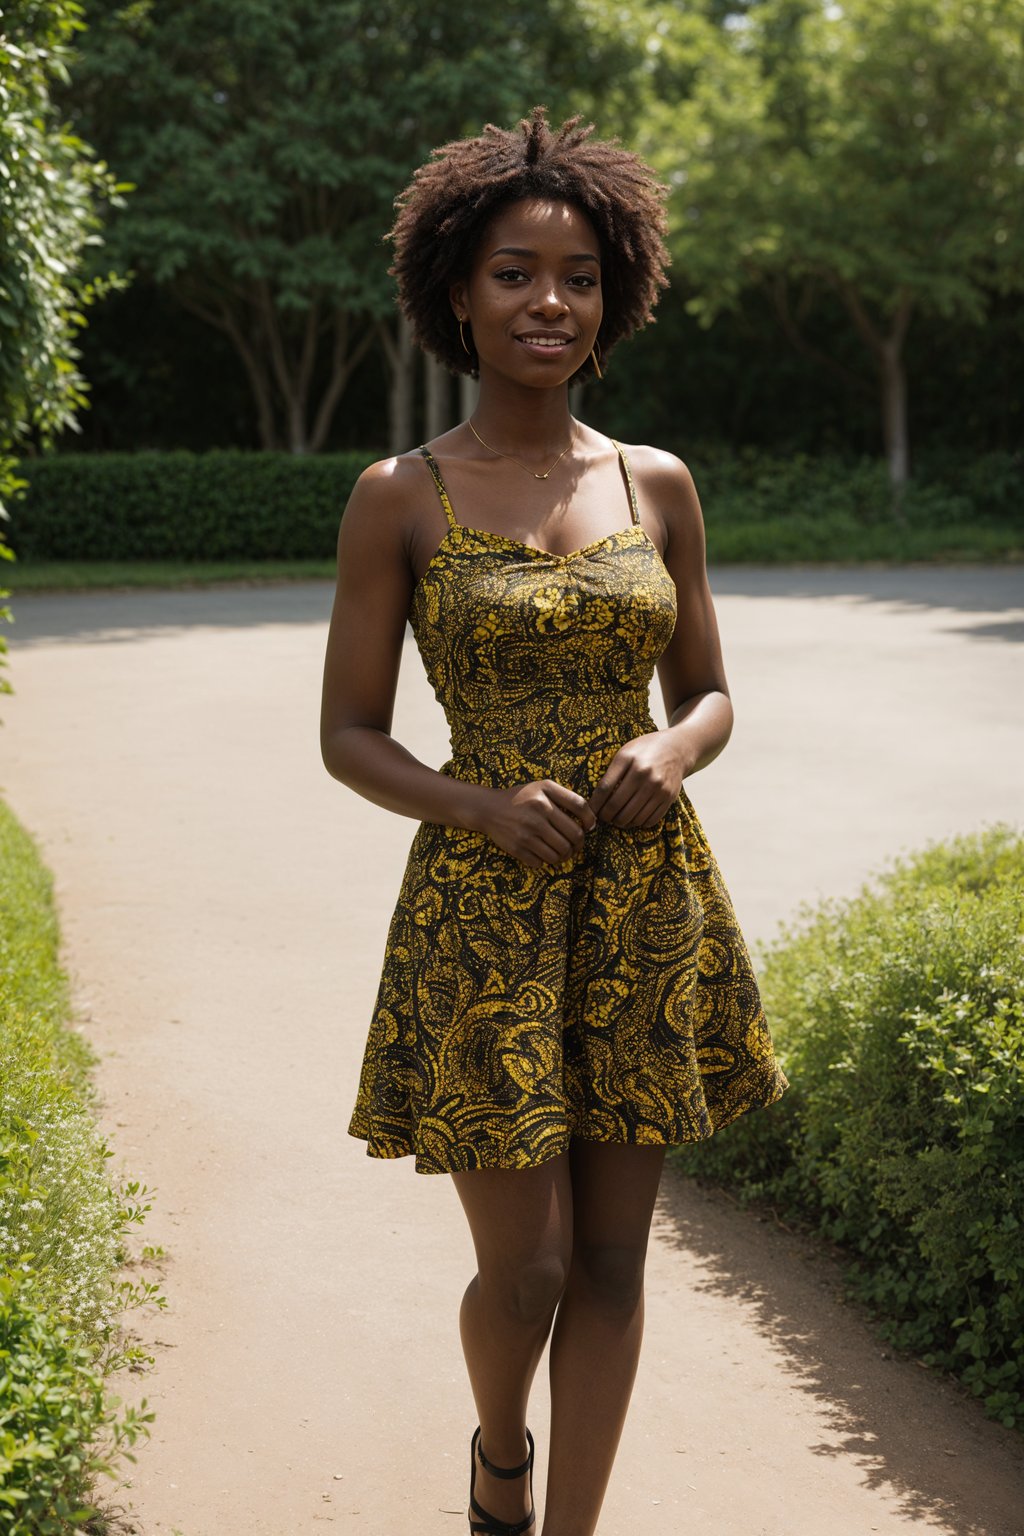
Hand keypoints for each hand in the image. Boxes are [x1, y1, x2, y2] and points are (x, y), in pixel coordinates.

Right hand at [477, 779, 596, 867]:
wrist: (489, 809)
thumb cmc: (522, 798)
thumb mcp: (543, 787)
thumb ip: (567, 798)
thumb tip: (590, 823)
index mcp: (545, 794)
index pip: (581, 808)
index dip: (590, 820)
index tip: (589, 827)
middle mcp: (537, 813)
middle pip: (574, 836)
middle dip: (579, 843)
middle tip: (576, 844)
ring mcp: (527, 832)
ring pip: (561, 853)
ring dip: (566, 855)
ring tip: (563, 851)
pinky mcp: (518, 848)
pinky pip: (542, 862)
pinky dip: (546, 861)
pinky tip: (544, 853)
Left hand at [587, 732, 685, 827]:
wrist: (678, 748)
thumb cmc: (645, 750)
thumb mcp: (625, 752)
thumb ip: (612, 771)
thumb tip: (596, 799)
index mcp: (630, 761)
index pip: (604, 789)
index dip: (594, 804)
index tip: (590, 810)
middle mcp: (645, 775)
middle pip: (616, 806)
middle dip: (605, 816)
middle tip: (602, 817)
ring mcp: (658, 788)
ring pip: (632, 817)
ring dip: (621, 822)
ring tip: (616, 819)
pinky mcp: (669, 798)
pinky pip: (649, 820)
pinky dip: (638, 823)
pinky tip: (633, 818)